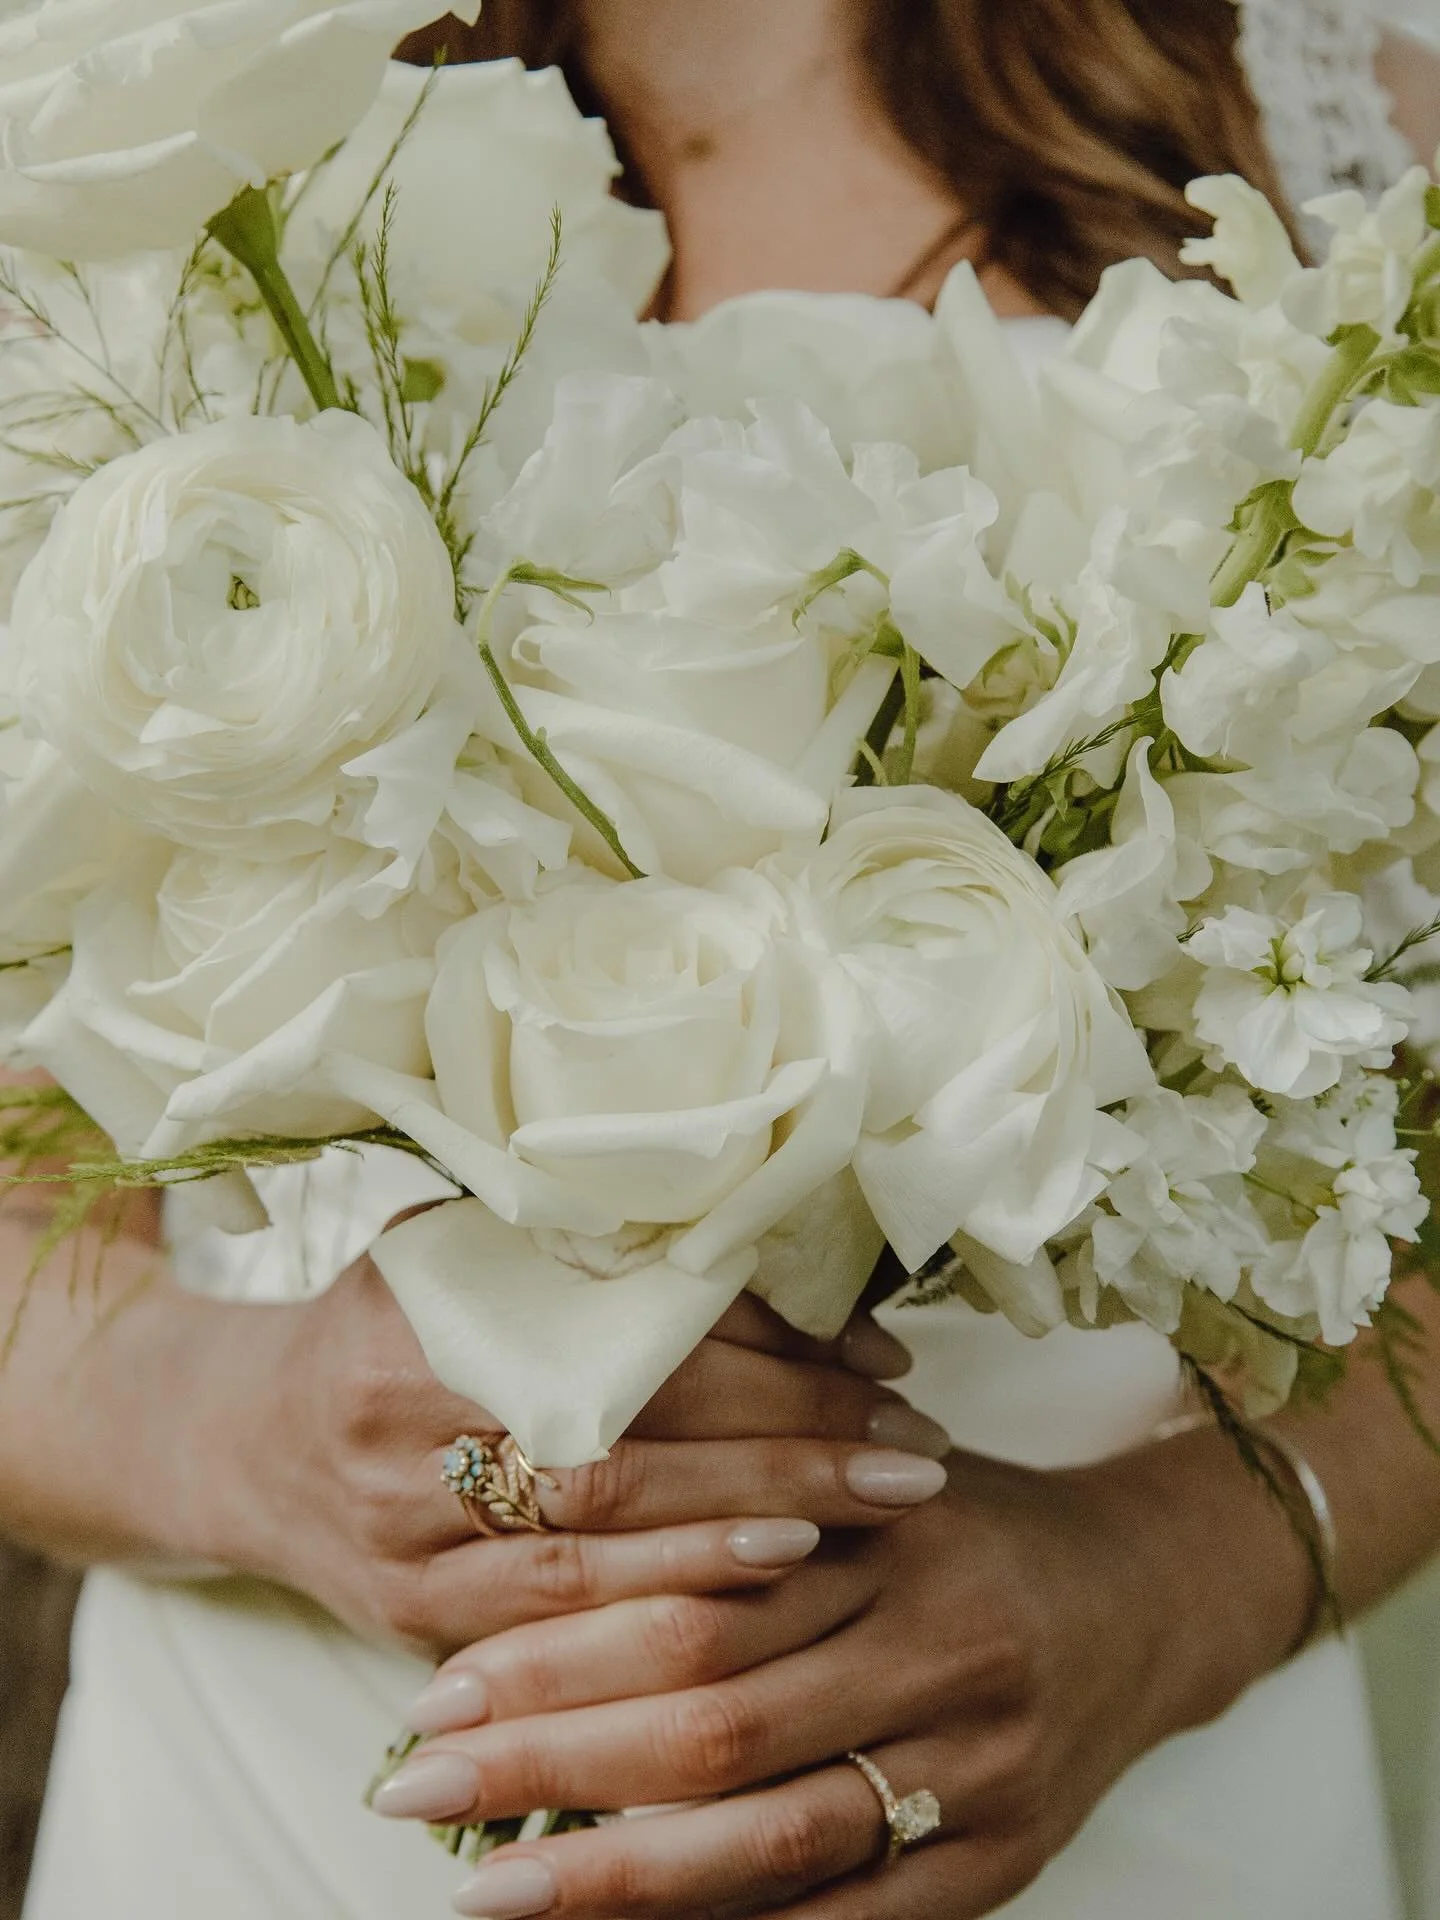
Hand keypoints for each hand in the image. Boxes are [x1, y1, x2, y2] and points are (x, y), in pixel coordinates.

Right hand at [192, 1254, 950, 1658]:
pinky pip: (562, 1625)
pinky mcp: (417, 1623)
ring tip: (880, 1506)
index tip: (872, 1351)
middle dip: (787, 1445)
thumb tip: (762, 1236)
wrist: (244, 1441)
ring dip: (756, 1529)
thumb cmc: (383, 1323)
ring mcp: (406, 1544)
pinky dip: (676, 1602)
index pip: (614, 1337)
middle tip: (910, 1442)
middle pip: (623, 1449)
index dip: (756, 1346)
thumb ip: (573, 1243)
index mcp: (419, 1320)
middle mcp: (402, 1437)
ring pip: (603, 1553)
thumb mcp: (451, 1250)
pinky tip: (776, 1580)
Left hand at [370, 1435, 1315, 1916]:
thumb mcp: (870, 1468)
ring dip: (616, 1876)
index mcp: (895, 1533)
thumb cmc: (966, 1518)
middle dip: (552, 1763)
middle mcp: (942, 1650)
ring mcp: (979, 1771)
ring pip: (775, 1838)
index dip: (563, 1647)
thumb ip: (742, 1489)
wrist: (1146, 1596)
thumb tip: (551, 1515)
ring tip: (487, 1893)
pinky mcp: (1003, 1865)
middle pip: (718, 1722)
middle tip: (417, 1785)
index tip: (442, 1684)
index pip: (703, 1597)